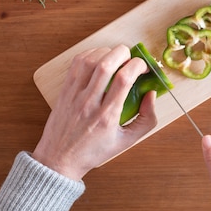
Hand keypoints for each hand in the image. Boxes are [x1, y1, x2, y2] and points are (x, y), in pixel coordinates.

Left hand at [32, 45, 157, 180]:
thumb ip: (146, 119)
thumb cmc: (94, 151)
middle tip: (130, 57)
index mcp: (107, 116)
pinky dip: (90, 54)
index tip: (143, 68)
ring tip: (115, 57)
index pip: (124, 79)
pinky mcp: (65, 90)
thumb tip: (152, 94)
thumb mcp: (127, 141)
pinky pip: (76, 63)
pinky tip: (99, 59)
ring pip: (90, 60)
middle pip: (106, 64)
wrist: (59, 158)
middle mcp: (89, 103)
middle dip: (123, 53)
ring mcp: (74, 95)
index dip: (138, 66)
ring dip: (106, 52)